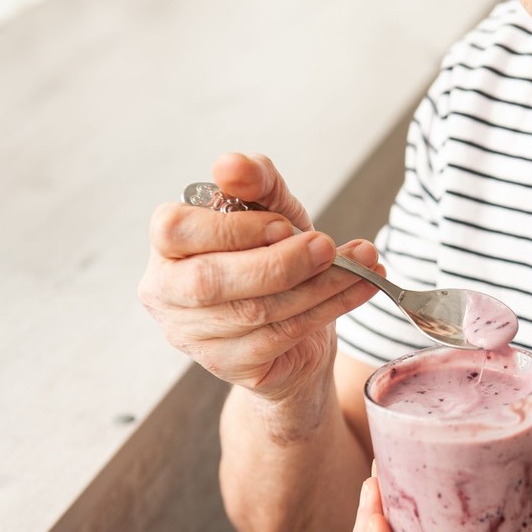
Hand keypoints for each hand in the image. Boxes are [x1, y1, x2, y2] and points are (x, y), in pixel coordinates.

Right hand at [139, 153, 383, 400]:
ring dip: (321, 284)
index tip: (284, 225)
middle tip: (328, 247)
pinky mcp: (231, 365)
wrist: (295, 331)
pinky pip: (283, 335)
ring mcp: (195, 337)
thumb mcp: (272, 212)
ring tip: (364, 263)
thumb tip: (230, 165)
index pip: (175, 230)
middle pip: (211, 281)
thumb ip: (256, 182)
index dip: (232, 228)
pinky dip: (330, 308)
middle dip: (280, 262)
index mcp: (167, 246)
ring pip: (257, 310)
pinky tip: (361, 288)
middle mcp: (168, 294)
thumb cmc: (272, 260)